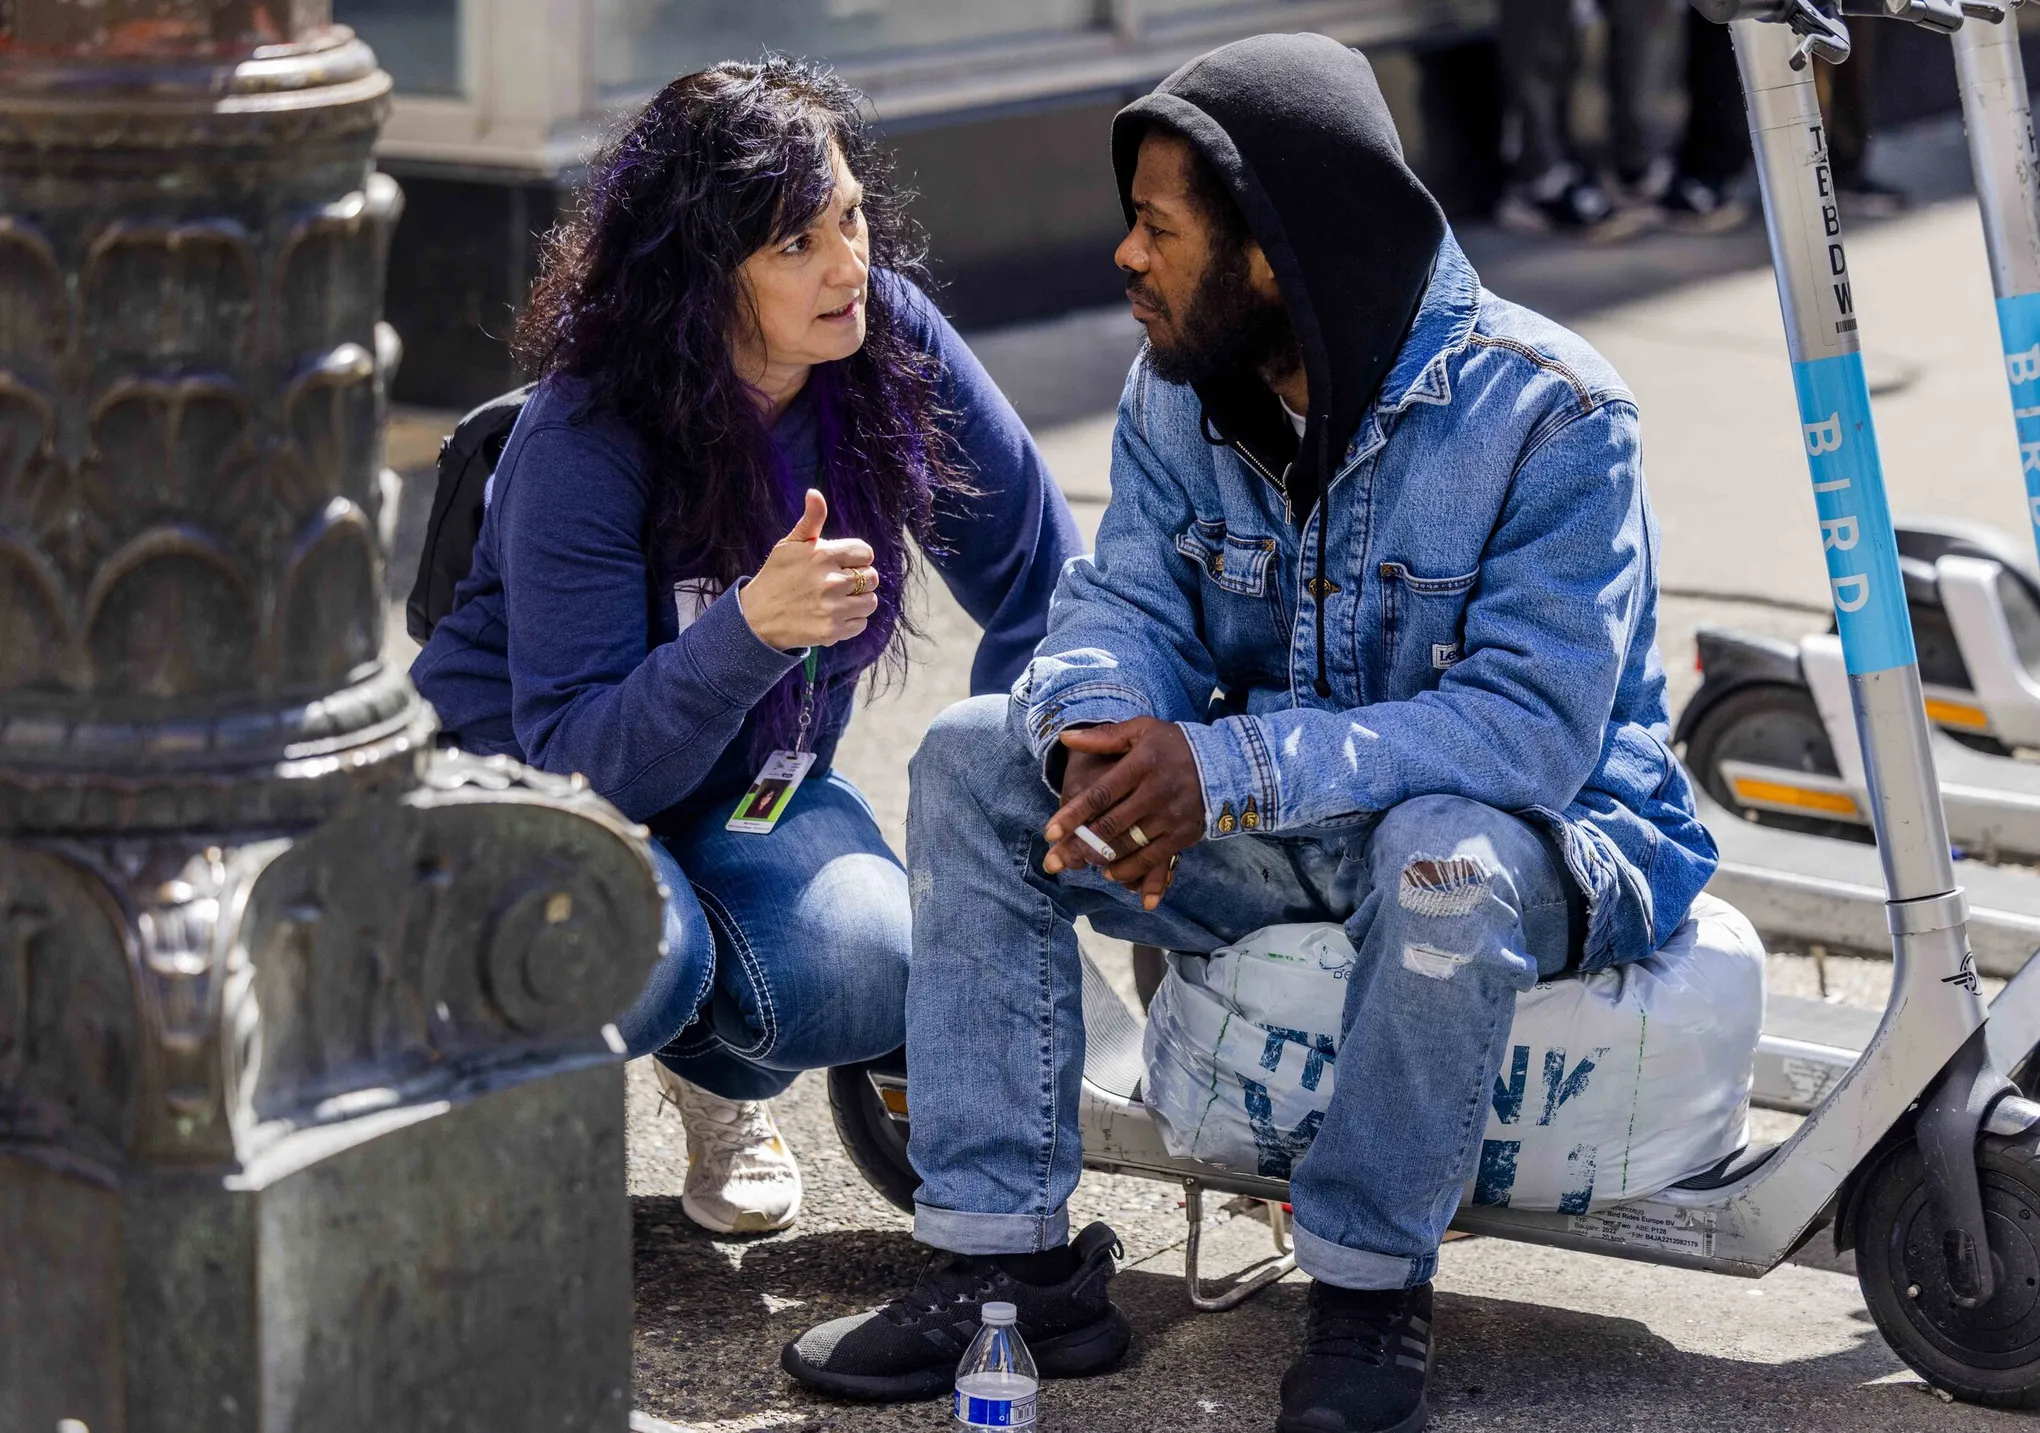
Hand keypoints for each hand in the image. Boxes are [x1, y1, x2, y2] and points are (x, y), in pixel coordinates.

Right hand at [738, 489, 880, 649]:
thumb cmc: (776, 577)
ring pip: (870, 601)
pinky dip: (852, 621)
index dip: (856, 558)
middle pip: (872, 577)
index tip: (843, 564)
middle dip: (859, 579)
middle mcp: (831, 581)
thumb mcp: (789, 544)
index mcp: (823, 554)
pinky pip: (861, 624)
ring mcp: (832, 608)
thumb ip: (810, 520)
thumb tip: (815, 493)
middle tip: (839, 584)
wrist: (755, 618)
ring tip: (838, 601)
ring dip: (858, 601)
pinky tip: (834, 616)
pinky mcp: (832, 631)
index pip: (865, 553)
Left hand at [1042, 717, 1205, 910]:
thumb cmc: (1174, 746)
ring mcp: (1172, 817)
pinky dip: (1129, 871)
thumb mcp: (1142, 731)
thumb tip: (1066, 737)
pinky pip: (1152, 860)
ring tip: (1082, 863)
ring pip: (1129, 846)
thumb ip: (1104, 737)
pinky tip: (1111, 873)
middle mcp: (1157, 792)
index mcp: (1143, 764)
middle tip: (1056, 858)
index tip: (1050, 831)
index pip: (1101, 794)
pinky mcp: (1184, 835)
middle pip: (1111, 825)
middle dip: (1080, 844)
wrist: (1225, 763)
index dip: (1073, 815)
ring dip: (1102, 859)